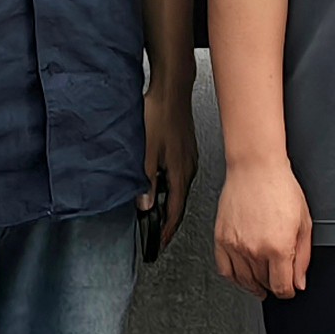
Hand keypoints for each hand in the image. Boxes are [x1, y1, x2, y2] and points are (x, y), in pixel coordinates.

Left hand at [144, 76, 198, 249]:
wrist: (172, 89)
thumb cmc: (160, 114)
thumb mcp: (146, 153)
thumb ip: (145, 182)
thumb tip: (144, 204)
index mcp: (181, 173)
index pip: (174, 211)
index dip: (166, 231)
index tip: (159, 244)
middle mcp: (189, 168)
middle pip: (179, 203)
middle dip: (168, 221)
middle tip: (159, 235)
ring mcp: (189, 158)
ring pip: (179, 189)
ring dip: (169, 203)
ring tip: (157, 214)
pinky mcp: (186, 149)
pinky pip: (180, 176)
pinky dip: (171, 187)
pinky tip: (162, 184)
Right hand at [214, 155, 313, 300]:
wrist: (256, 168)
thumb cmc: (281, 188)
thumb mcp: (304, 223)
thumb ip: (303, 257)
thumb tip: (299, 282)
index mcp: (278, 247)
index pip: (282, 287)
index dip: (288, 291)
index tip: (289, 289)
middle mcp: (255, 250)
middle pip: (264, 283)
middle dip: (273, 284)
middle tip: (278, 277)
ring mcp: (235, 246)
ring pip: (244, 280)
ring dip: (254, 285)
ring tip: (261, 282)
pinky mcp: (221, 239)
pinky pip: (225, 270)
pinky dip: (234, 278)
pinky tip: (242, 276)